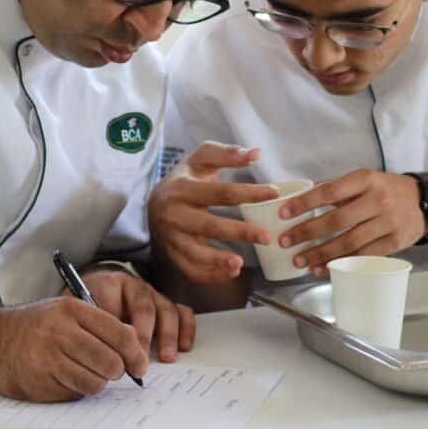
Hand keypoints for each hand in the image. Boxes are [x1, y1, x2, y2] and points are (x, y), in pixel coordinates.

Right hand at [0, 297, 148, 401]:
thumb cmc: (33, 327)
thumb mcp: (64, 312)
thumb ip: (98, 324)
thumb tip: (134, 345)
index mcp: (72, 309)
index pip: (119, 332)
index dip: (136, 352)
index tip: (140, 364)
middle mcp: (61, 331)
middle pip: (111, 361)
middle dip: (119, 371)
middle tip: (115, 371)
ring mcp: (49, 357)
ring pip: (96, 381)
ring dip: (98, 382)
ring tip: (88, 373)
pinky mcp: (40, 381)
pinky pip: (75, 393)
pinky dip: (78, 390)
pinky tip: (67, 378)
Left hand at [75, 268, 195, 361]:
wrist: (99, 291)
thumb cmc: (89, 309)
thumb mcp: (81, 314)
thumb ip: (88, 328)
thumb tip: (100, 356)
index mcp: (108, 284)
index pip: (113, 303)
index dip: (116, 330)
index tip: (115, 353)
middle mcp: (133, 286)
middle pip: (143, 307)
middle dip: (143, 336)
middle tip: (140, 362)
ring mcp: (152, 294)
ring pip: (166, 308)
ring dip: (168, 335)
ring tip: (166, 358)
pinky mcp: (166, 303)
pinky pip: (182, 312)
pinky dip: (186, 329)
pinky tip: (184, 347)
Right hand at [148, 142, 278, 282]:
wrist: (153, 202)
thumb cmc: (186, 179)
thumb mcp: (200, 159)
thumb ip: (226, 154)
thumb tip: (255, 154)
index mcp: (183, 187)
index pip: (220, 192)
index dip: (248, 193)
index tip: (274, 194)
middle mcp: (174, 213)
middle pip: (209, 225)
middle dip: (239, 232)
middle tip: (267, 237)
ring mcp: (171, 236)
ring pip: (194, 253)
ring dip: (218, 260)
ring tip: (240, 264)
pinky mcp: (172, 254)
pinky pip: (190, 269)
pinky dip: (210, 274)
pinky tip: (231, 272)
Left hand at [277, 169, 427, 274]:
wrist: (426, 202)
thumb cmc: (387, 190)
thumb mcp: (364, 179)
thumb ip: (336, 187)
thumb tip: (300, 195)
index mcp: (365, 180)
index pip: (330, 192)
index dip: (305, 203)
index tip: (284, 213)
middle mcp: (377, 200)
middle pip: (337, 220)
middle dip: (307, 232)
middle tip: (286, 242)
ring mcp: (388, 223)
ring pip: (350, 242)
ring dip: (322, 254)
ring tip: (301, 261)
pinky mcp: (395, 243)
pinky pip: (364, 256)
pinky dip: (342, 264)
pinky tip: (324, 269)